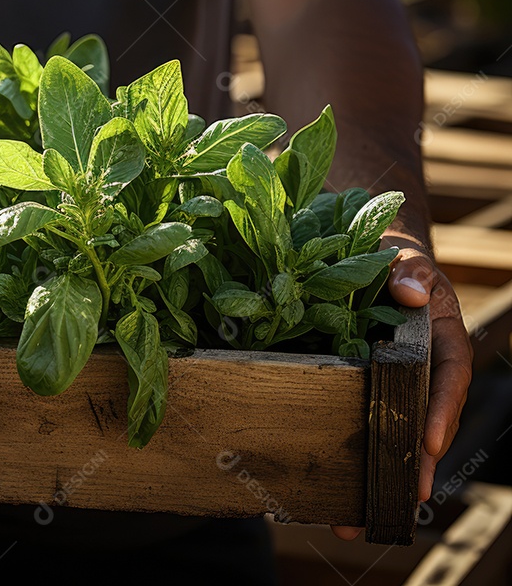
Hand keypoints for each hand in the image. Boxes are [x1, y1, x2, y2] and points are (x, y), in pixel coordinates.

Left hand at [330, 242, 472, 540]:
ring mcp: (387, 384)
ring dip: (375, 478)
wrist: (366, 254)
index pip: (448, 379)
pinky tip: (326, 493)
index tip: (428, 445)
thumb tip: (410, 291)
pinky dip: (346, 458)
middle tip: (398, 505)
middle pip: (421, 424)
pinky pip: (354, 425)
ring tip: (352, 519)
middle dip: (413, 468)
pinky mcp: (355, 390)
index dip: (441, 413)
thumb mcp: (405, 258)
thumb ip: (410, 271)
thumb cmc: (392, 258)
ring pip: (388, 435)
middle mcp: (418, 370)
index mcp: (440, 341)